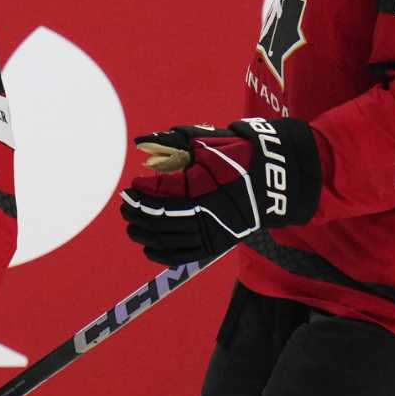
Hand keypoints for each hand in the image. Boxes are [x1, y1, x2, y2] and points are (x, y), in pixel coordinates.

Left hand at [119, 118, 320, 263]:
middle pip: (160, 218)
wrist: (270, 179)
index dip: (141, 193)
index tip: (130, 188)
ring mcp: (212, 232)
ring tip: (130, 225)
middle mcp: (206, 213)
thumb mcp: (204, 142)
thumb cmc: (234, 156)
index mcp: (201, 188)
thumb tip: (141, 141)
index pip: (160, 194)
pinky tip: (147, 246)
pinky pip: (184, 255)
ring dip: (144, 233)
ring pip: (168, 239)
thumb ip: (171, 141)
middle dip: (137, 213)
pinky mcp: (217, 244)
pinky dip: (163, 253)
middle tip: (124, 205)